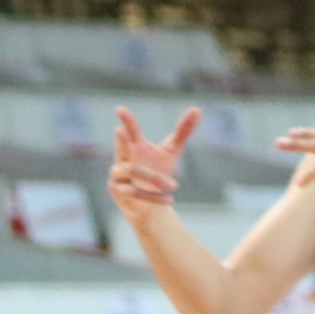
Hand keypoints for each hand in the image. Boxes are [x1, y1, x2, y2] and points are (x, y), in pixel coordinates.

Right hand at [108, 105, 199, 223]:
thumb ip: (183, 131)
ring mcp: (117, 175)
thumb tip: (197, 109)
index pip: (130, 131)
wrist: (152, 205)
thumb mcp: (173, 151)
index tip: (119, 109)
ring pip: (133, 171)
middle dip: (123, 143)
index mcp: (135, 146)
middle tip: (119, 131)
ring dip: (155, 178)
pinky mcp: (117, 192)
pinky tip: (169, 200)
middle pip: (122, 149)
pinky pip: (134, 192)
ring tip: (174, 185)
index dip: (126, 120)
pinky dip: (153, 196)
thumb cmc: (160, 172)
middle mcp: (123, 158)